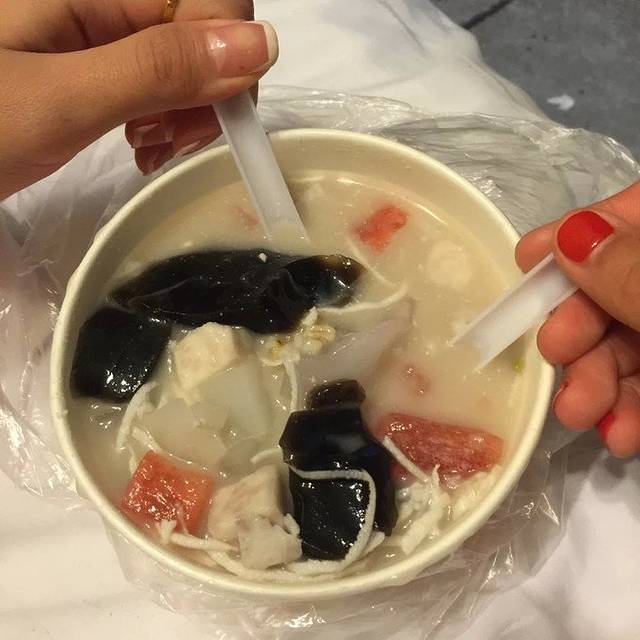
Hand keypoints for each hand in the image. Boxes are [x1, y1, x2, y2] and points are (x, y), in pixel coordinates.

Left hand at [0, 0, 276, 199]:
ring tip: (149, 148)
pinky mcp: (95, 66)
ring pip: (187, 62)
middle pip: (203, 31)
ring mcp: (99, 34)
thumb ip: (158, 69)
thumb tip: (261, 46)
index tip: (211, 122)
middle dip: (208, 91)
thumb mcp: (63, 99)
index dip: (229, 57)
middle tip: (168, 141)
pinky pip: (158, 82)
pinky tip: (142, 145)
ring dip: (188, 112)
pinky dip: (164, 120)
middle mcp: (104, 3)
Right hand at [516, 181, 639, 457]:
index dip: (572, 237)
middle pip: (615, 286)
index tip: (523, 265)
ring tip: (579, 418)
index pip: (626, 216)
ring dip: (600, 383)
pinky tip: (621, 435)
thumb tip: (565, 238)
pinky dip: (632, 408)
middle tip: (555, 361)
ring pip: (629, 341)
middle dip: (580, 330)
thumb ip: (636, 272)